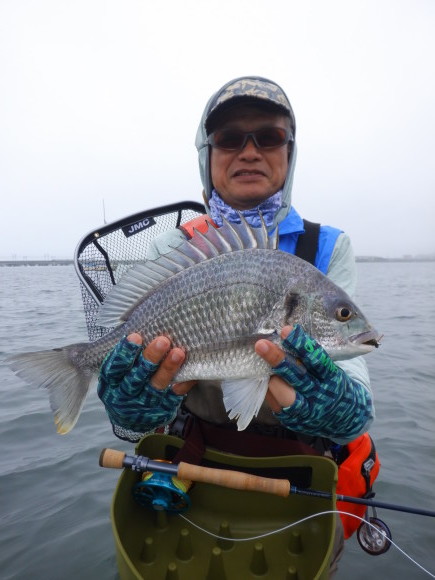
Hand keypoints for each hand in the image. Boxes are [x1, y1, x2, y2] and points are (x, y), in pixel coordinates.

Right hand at [98, 333, 194, 433]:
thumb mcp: (117, 370)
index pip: (114, 368)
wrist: (130, 418)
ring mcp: (142, 407)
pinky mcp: (159, 413)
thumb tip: (141, 326)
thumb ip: (125, 353)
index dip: (124, 352)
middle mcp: (123, 397)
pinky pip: (172, 399)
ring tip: (179, 353)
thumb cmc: (125, 381)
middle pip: (136, 378)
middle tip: (163, 340)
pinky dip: (182, 386)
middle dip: (150, 359)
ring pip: (155, 388)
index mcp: (110, 383)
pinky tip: (190, 373)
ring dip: (168, 370)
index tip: (136, 336)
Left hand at [255, 325, 372, 440]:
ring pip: (280, 391)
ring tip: (260, 361)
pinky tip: (263, 377)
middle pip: (295, 377)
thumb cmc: (332, 385)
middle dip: (276, 359)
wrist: (343, 419)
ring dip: (269, 375)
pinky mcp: (291, 420)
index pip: (316, 359)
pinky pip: (273, 402)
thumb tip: (284, 337)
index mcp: (332, 379)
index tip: (285, 330)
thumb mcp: (330, 370)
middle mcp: (319, 396)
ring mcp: (305, 411)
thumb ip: (311, 358)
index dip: (300, 344)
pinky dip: (267, 387)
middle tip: (261, 344)